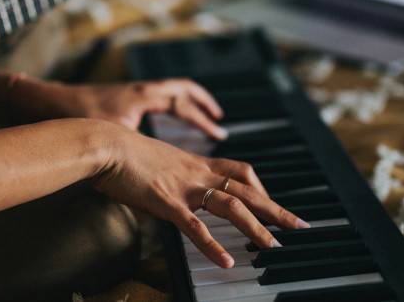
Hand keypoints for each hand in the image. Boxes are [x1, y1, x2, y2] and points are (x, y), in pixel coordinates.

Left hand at [15, 78, 227, 139]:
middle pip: (182, 87)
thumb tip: (153, 176)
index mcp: (142, 97)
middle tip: (216, 116)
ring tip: (199, 114)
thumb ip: (136, 154)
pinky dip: (169, 104)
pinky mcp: (121, 97)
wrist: (50, 103)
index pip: (182, 103)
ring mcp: (131, 91)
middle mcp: (140, 89)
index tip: (217, 132)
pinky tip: (167, 119)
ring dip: (187, 100)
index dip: (201, 119)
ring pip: (168, 88)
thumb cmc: (78, 118)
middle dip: (202, 101)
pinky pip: (156, 95)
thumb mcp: (112, 138)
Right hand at [92, 123, 309, 268]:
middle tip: (299, 225)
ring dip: (256, 228)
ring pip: (231, 207)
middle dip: (276, 209)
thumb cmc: (122, 152)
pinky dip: (213, 245)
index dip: (261, 188)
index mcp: (195, 163)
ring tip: (274, 247)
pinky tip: (227, 261)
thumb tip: (168, 187)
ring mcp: (184, 187)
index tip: (273, 203)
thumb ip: (169, 174)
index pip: (240, 172)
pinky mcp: (166, 201)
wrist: (104, 143)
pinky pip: (196, 227)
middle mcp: (197, 173)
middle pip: (247, 190)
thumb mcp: (155, 160)